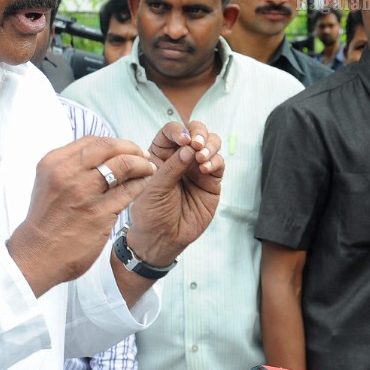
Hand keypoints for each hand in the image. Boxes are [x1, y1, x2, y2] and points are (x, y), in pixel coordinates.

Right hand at [7, 135, 156, 295]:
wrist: (37, 254)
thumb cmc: (45, 220)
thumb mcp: (48, 182)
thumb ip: (70, 166)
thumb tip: (101, 155)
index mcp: (54, 162)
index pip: (92, 141)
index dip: (116, 142)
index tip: (127, 148)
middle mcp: (68, 173)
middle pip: (110, 148)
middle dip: (132, 148)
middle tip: (143, 155)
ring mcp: (84, 193)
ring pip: (123, 165)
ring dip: (142, 164)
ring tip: (149, 168)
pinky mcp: (99, 213)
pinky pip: (128, 191)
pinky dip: (141, 184)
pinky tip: (144, 185)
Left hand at [126, 121, 224, 266]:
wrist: (162, 238)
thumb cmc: (151, 212)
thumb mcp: (154, 188)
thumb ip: (171, 167)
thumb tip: (189, 149)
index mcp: (161, 154)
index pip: (171, 131)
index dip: (178, 130)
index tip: (183, 140)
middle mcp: (180, 157)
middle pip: (195, 132)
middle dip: (199, 133)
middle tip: (197, 144)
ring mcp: (197, 168)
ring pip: (211, 144)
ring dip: (210, 145)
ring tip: (201, 157)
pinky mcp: (211, 181)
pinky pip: (218, 164)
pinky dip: (215, 161)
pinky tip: (206, 168)